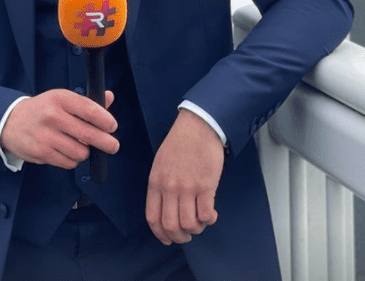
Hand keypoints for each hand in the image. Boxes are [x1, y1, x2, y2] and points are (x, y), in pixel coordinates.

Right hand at [0, 88, 118, 168]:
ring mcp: (46, 136)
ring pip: (80, 152)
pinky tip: (68, 151)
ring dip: (86, 152)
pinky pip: (69, 163)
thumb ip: (86, 101)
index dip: (105, 120)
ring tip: (81, 145)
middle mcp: (53, 116)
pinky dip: (73, 160)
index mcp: (60, 98)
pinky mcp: (41, 153)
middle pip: (88, 134)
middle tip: (113, 145)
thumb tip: (109, 97)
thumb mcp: (62, 98)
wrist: (11, 122)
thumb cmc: (42, 109)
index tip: (113, 126)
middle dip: (106, 142)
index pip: (89, 110)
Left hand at [146, 108, 224, 244]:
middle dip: (180, 237)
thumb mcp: (160, 163)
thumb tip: (166, 208)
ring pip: (189, 224)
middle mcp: (169, 187)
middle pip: (171, 226)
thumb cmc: (180, 142)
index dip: (161, 234)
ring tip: (200, 222)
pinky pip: (206, 215)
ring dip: (196, 229)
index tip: (169, 238)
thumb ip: (161, 185)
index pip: (153, 218)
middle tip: (187, 235)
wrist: (198, 125)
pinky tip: (211, 214)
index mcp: (156, 182)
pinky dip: (209, 220)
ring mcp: (187, 187)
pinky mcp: (205, 185)